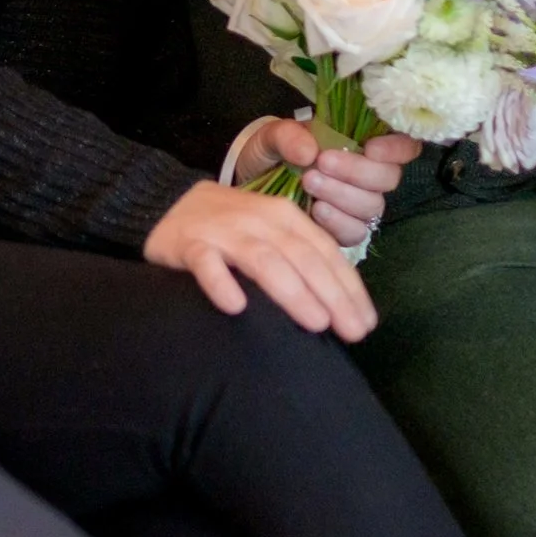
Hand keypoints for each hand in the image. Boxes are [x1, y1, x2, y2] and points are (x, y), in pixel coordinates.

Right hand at [144, 182, 377, 341]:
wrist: (168, 203)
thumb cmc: (231, 229)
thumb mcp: (271, 233)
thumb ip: (301, 259)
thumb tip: (341, 306)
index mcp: (285, 217)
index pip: (325, 252)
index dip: (349, 287)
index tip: (367, 323)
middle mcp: (259, 220)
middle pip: (302, 257)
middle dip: (333, 295)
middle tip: (353, 332)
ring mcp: (223, 231)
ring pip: (263, 260)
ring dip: (292, 291)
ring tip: (316, 323)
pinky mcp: (189, 244)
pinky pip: (206, 264)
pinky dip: (221, 283)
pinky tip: (235, 306)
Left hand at [237, 118, 419, 245]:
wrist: (249, 183)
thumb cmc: (270, 153)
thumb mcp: (272, 134)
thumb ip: (289, 135)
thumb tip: (310, 151)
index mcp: (360, 141)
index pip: (402, 144)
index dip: (396, 148)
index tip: (370, 147)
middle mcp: (366, 173)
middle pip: (389, 178)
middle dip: (357, 171)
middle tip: (322, 162)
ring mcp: (357, 203)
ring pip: (372, 206)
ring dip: (343, 195)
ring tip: (309, 183)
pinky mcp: (343, 229)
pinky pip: (356, 232)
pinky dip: (337, 222)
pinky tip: (315, 210)